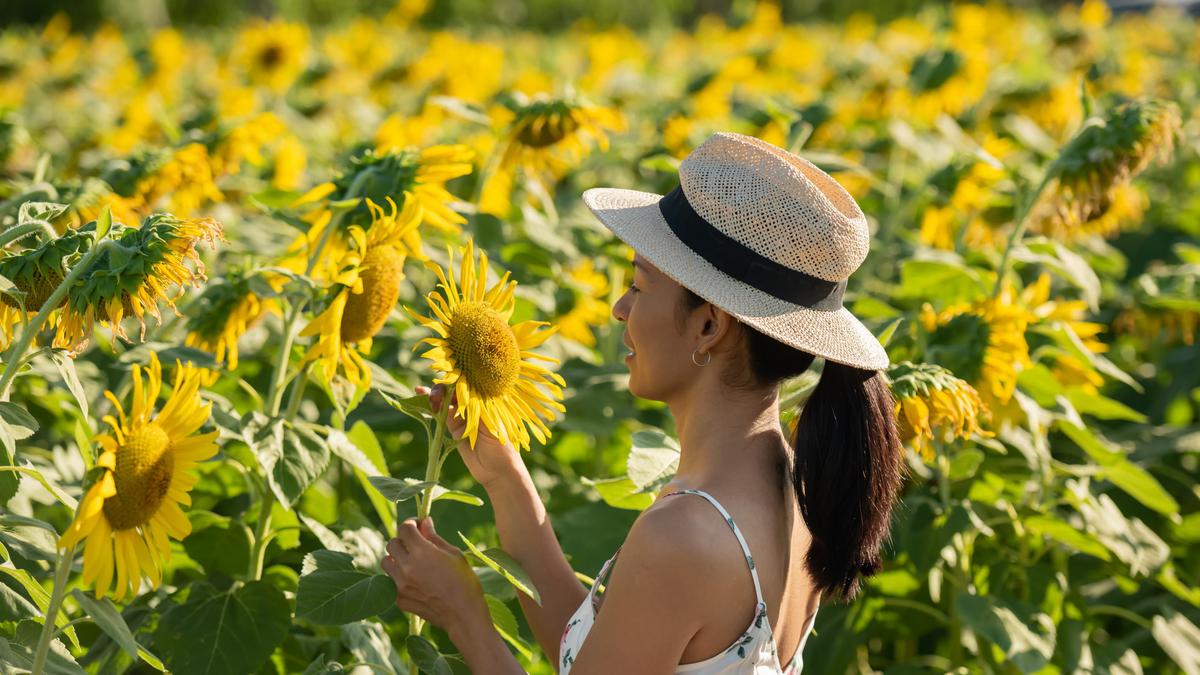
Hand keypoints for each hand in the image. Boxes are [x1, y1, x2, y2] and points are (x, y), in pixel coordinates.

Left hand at [382, 517, 488, 633]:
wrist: (463, 615)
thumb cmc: (464, 582)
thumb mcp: (453, 554)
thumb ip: (434, 538)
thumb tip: (424, 523)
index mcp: (422, 552)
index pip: (404, 529)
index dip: (411, 524)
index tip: (418, 527)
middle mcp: (407, 567)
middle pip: (392, 544)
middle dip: (403, 540)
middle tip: (415, 545)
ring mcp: (400, 585)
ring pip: (386, 563)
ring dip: (396, 559)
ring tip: (411, 563)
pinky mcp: (399, 600)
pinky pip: (390, 582)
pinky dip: (398, 578)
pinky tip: (413, 581)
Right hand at [417, 383, 524, 488]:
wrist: (498, 471)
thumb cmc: (502, 445)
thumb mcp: (491, 423)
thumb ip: (476, 407)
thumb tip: (462, 388)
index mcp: (488, 398)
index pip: (470, 381)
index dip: (457, 376)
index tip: (446, 375)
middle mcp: (475, 404)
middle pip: (455, 388)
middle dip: (443, 386)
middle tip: (436, 395)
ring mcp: (464, 415)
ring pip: (446, 399)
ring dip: (434, 394)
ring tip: (423, 394)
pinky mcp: (454, 427)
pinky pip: (440, 413)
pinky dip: (430, 405)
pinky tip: (420, 395)